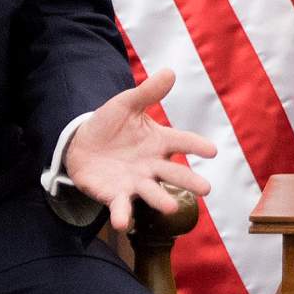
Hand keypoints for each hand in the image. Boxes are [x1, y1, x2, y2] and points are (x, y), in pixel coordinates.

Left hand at [62, 70, 218, 231]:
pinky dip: (123, 215)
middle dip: (189, 181)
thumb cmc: (110, 125)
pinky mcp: (115, 195)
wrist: (81, 145)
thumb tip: (170, 71)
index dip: (197, 146)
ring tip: (170, 207)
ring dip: (161, 200)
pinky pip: (121, 206)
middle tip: (206, 189)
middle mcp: (152, 165)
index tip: (212, 151)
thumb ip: (147, 93)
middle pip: (174, 173)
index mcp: (159, 141)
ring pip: (152, 192)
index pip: (182, 141)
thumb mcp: (126, 104)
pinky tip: (123, 222)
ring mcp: (135, 182)